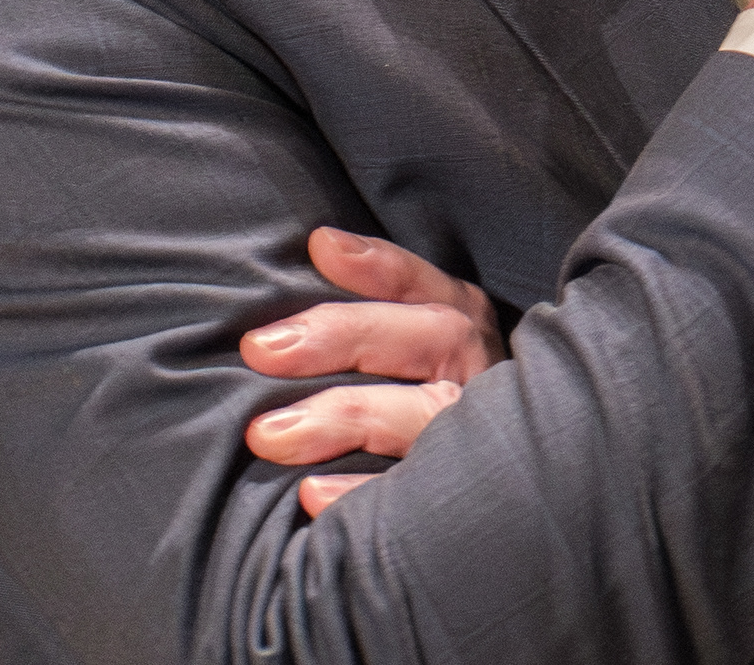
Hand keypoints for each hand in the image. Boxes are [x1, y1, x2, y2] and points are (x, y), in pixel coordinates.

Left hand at [239, 227, 509, 516]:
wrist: (492, 507)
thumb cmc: (413, 415)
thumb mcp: (410, 358)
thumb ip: (367, 323)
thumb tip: (305, 261)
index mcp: (466, 334)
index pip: (427, 288)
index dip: (378, 266)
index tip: (319, 247)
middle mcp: (479, 378)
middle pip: (433, 337)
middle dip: (346, 335)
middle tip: (261, 349)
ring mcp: (478, 440)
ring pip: (427, 413)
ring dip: (348, 415)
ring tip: (267, 435)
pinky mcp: (462, 503)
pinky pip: (418, 498)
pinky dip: (364, 492)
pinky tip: (310, 494)